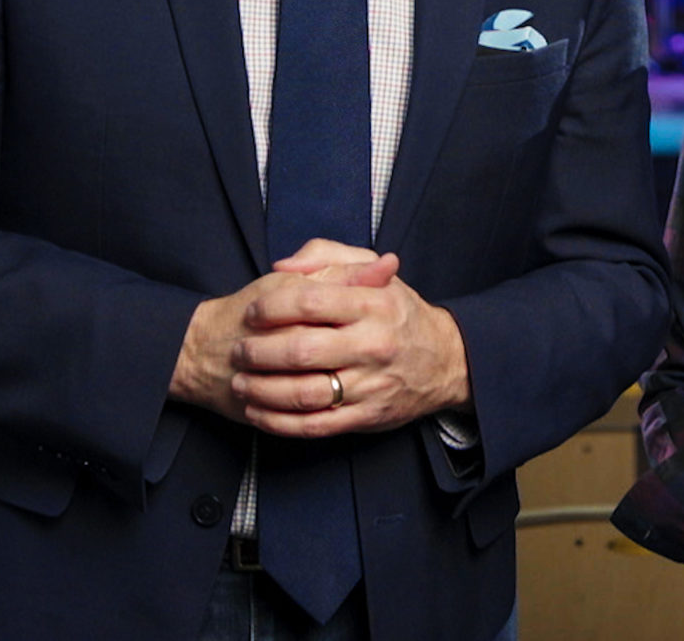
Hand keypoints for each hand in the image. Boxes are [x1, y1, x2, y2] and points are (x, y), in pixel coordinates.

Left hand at [168, 241, 395, 422]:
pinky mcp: (366, 417)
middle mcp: (372, 345)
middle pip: (301, 350)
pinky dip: (280, 423)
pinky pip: (315, 425)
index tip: (252, 313)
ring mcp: (370, 385)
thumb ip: (327, 257)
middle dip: (259, 352)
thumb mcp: (373, 272)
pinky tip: (259, 412)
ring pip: (304, 393)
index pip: (310, 302)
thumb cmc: (398, 313)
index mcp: (373, 304)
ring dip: (263, 390)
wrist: (445, 361)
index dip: (272, 307)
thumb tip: (282, 266)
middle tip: (238, 351)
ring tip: (241, 383)